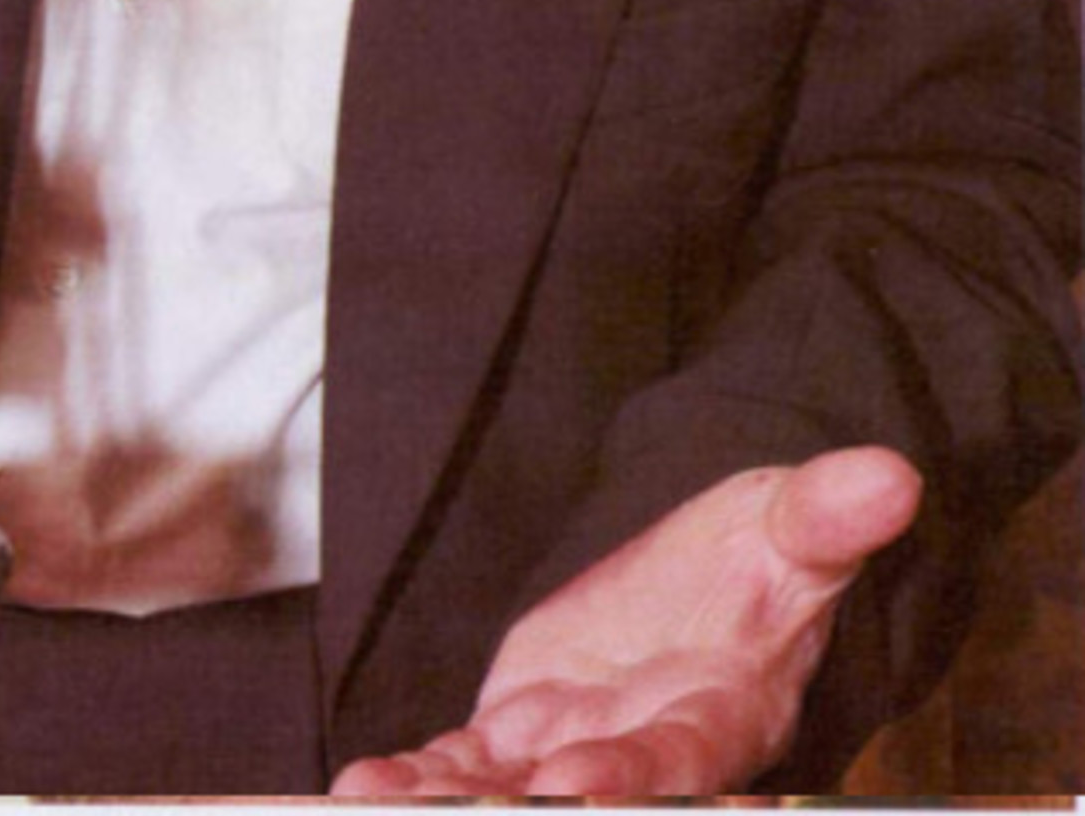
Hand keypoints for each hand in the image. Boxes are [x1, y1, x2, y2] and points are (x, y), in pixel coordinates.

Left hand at [331, 446, 921, 797]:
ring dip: (448, 805)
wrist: (706, 575)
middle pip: (586, 793)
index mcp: (717, 711)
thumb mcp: (789, 524)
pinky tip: (364, 785)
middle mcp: (641, 748)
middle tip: (470, 814)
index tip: (576, 786)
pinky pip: (463, 763)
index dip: (632, 777)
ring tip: (377, 804)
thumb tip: (891, 474)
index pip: (677, 758)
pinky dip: (419, 776)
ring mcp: (573, 747)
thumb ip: (828, 514)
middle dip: (528, 810)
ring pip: (506, 791)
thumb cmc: (759, 556)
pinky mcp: (517, 733)